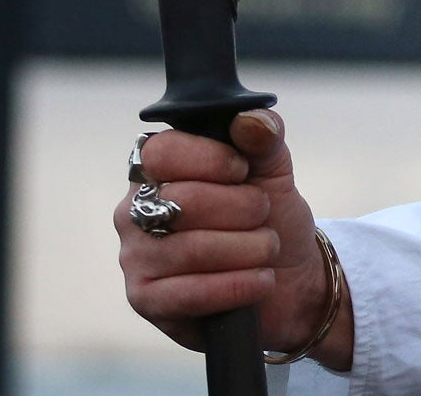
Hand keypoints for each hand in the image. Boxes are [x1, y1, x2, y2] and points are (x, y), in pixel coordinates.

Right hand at [115, 110, 352, 370]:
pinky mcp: (146, 301)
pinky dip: (239, 285)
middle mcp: (134, 212)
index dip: (211, 159)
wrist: (286, 279)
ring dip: (250, 248)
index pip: (161, 152)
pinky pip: (190, 293)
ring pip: (193, 248)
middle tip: (264, 215)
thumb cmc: (270, 219)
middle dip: (245, 208)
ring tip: (267, 248)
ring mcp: (135, 258)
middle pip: (184, 201)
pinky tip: (261, 280)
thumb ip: (264, 137)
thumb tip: (250, 119)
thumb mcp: (274, 171)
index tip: (244, 170)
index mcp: (157, 171)